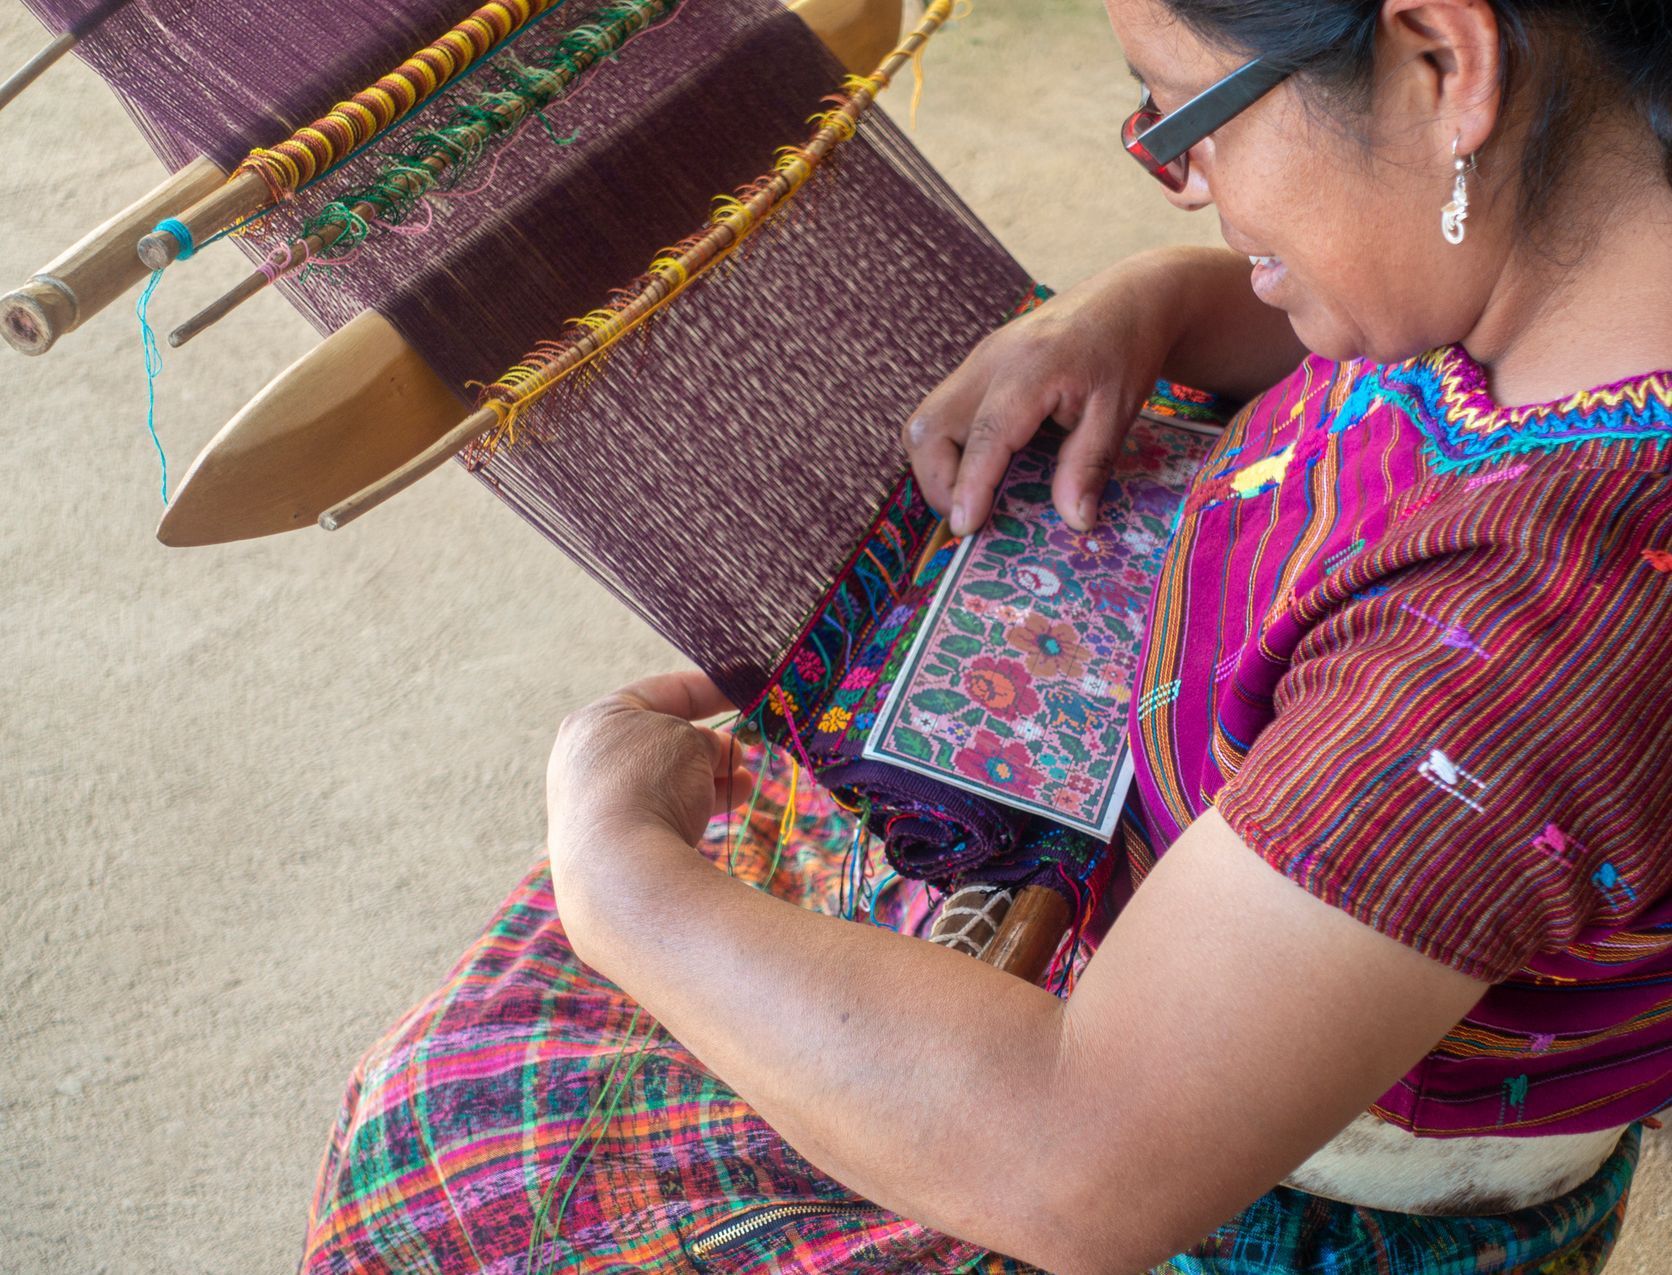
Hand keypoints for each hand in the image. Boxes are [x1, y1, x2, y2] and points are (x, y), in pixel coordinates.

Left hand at [545, 671, 749, 904]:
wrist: (620, 868)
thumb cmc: (650, 781)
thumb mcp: (689, 740)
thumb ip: (703, 740)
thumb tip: (711, 753)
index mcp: (596, 721)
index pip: (659, 692)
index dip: (708, 689)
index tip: (744, 692)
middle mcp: (586, 762)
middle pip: (661, 740)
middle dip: (708, 744)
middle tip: (741, 751)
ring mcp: (593, 806)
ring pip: (664, 780)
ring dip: (708, 777)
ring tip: (744, 782)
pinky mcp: (609, 845)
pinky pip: (659, 813)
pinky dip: (693, 806)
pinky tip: (728, 804)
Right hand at [901, 261, 1174, 536]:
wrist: (1125, 299)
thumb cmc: (1125, 352)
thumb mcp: (1118, 412)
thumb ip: (1089, 466)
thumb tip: (1074, 522)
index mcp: (1031, 369)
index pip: (985, 434)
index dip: (969, 485)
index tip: (964, 528)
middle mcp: (990, 362)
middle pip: (929, 427)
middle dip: (938, 483)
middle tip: (970, 518)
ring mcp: (976, 362)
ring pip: (925, 422)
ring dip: (938, 469)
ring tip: (973, 498)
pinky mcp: (975, 368)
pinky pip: (941, 414)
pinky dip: (949, 451)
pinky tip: (983, 469)